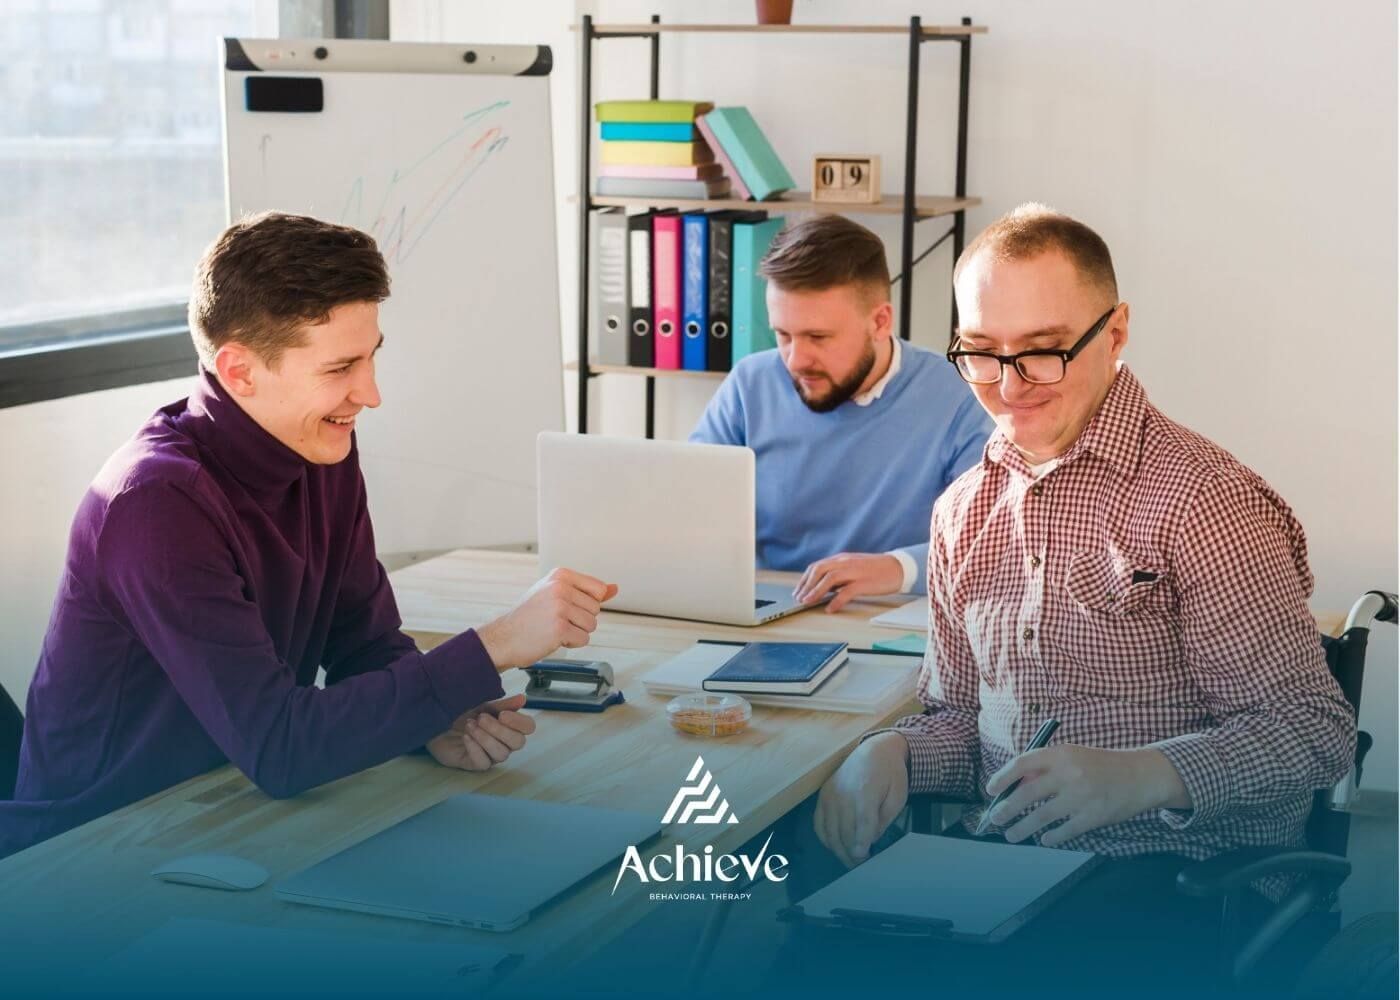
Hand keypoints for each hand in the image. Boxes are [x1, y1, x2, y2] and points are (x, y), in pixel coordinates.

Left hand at [426, 694, 537, 771]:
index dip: (519, 722)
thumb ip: (503, 704)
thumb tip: (523, 698)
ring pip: (501, 754)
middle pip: (518, 743)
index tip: (502, 714)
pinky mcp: (473, 764)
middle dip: (500, 730)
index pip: (528, 728)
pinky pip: (483, 763)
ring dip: (485, 738)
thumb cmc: (461, 713)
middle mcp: (503, 743)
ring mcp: (489, 755)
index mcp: (508, 726)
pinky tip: (465, 737)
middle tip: (481, 718)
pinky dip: (475, 748)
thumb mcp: (482, 705)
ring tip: (469, 726)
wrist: (436, 721)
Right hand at [477, 568, 617, 670]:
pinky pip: (583, 639)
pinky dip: (571, 643)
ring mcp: (560, 607)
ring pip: (591, 625)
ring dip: (576, 632)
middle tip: (555, 619)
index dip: (585, 604)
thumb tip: (614, 588)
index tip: (566, 606)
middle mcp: (560, 588)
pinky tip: (553, 638)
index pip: (598, 590)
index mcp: (561, 575)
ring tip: (553, 628)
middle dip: (580, 620)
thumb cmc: (529, 617)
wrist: (504, 638)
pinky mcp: (559, 628)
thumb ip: (587, 591)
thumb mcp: (556, 595)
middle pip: (596, 609)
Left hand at [794, 552, 905, 612]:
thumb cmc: (875, 570)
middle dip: (806, 585)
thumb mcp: (852, 568)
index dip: (804, 579)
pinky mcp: (864, 582)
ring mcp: (854, 572)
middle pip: (819, 571)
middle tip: (799, 599)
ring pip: (829, 579)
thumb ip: (838, 575)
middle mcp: (845, 563)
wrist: (897, 567)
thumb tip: (822, 588)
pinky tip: (829, 609)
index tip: (798, 591)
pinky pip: (846, 592)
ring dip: (815, 591)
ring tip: (808, 602)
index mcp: (841, 559)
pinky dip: (836, 601)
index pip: (816, 567)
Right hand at [814, 731, 909, 867]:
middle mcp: (843, 793)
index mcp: (865, 791)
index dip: (861, 842)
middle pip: (844, 830)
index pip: (862, 822)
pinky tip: (836, 846)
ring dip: (839, 849)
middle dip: (852, 852)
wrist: (874, 750)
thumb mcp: (897, 796)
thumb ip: (884, 819)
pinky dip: (826, 838)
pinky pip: (819, 824)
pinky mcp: (822, 796)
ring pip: (830, 831)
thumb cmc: (890, 774)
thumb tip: (871, 839)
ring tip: (850, 861)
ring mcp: (830, 795)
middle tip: (861, 865)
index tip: (862, 856)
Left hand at [985, 745, 1189, 846]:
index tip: (990, 790)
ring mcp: (1082, 796)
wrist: (1140, 775)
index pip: (1022, 764)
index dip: (1002, 778)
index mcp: (1061, 754)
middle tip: (995, 818)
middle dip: (1007, 809)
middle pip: (1027, 793)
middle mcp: (1069, 773)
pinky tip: (1044, 839)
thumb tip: (1014, 787)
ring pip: (1042, 816)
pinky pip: (1065, 831)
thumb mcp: (1072, 756)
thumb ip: (1046, 769)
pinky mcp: (1094, 816)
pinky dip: (1051, 837)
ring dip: (1022, 828)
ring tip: (1011, 835)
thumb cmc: (1100, 766)